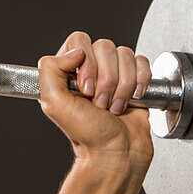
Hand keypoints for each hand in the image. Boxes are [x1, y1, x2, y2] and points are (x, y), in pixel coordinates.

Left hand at [36, 31, 153, 172]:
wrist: (116, 152)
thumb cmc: (87, 134)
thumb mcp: (54, 103)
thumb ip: (50, 70)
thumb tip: (74, 51)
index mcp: (67, 71)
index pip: (79, 41)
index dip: (86, 63)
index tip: (85, 89)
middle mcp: (90, 69)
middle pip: (105, 47)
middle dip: (106, 79)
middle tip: (100, 103)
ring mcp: (113, 73)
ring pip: (125, 54)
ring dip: (122, 85)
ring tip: (114, 106)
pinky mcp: (135, 79)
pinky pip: (142, 63)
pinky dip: (140, 82)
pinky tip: (132, 98)